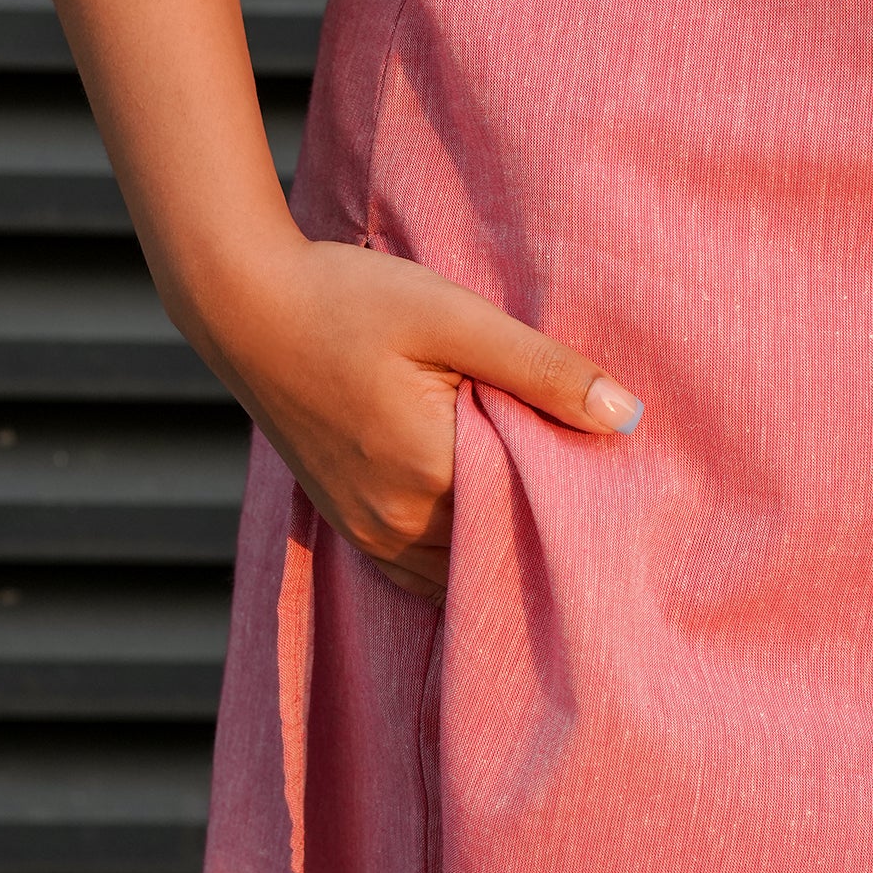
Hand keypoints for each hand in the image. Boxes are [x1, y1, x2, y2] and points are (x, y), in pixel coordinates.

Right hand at [185, 233, 643, 603]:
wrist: (244, 307)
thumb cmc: (348, 301)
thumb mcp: (453, 316)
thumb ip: (541, 368)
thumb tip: (628, 417)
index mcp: (432, 475)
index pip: (537, 519)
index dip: (579, 500)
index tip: (617, 479)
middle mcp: (398, 523)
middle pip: (501, 549)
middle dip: (545, 525)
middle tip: (594, 489)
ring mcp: (368, 531)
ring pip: (461, 569)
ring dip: (500, 544)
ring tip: (540, 500)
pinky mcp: (348, 524)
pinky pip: (420, 570)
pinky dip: (458, 557)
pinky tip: (485, 520)